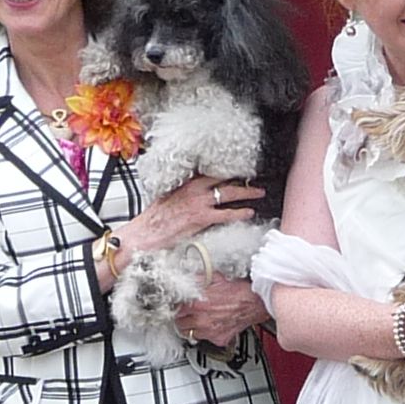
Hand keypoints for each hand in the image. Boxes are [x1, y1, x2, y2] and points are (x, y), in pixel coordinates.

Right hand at [118, 174, 265, 256]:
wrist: (145, 233)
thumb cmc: (154, 219)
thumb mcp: (169, 198)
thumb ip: (184, 194)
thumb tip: (194, 194)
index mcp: (185, 183)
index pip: (211, 173)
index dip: (227, 172)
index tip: (238, 170)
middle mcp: (194, 189)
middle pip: (224, 180)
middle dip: (241, 179)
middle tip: (255, 179)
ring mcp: (199, 203)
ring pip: (228, 194)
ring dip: (247, 193)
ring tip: (259, 193)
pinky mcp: (201, 218)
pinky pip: (226, 214)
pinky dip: (240, 213)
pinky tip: (249, 213)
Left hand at [174, 274, 269, 348]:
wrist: (255, 303)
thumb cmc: (238, 291)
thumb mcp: (214, 278)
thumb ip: (198, 279)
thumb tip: (188, 277)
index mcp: (196, 304)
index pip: (175, 309)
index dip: (176, 307)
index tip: (178, 306)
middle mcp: (201, 320)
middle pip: (179, 324)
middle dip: (181, 319)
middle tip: (185, 315)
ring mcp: (209, 331)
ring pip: (190, 334)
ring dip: (191, 328)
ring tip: (195, 322)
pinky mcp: (219, 339)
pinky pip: (207, 340)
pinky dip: (208, 335)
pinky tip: (210, 327)